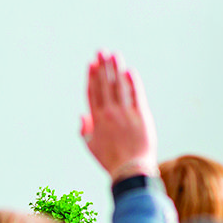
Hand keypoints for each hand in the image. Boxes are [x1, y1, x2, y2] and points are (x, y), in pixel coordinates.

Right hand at [80, 51, 157, 180]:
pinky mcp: (141, 116)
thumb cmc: (111, 161)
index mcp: (97, 120)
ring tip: (114, 55)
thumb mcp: (91, 147)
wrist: (131, 170)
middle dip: (102, 67)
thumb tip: (82, 115)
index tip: (91, 64)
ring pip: (119, 86)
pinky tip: (129, 70)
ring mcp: (126, 114)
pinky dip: (132, 82)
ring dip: (116, 69)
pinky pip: (136, 95)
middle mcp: (110, 114)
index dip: (91, 77)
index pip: (93, 93)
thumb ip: (85, 130)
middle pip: (105, 85)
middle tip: (101, 51)